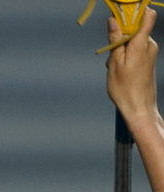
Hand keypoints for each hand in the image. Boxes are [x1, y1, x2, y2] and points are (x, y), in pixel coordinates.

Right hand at [107, 9, 158, 124]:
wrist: (139, 109)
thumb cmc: (125, 90)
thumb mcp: (115, 64)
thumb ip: (115, 40)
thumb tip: (113, 20)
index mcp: (141, 43)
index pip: (147, 15)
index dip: (135, 11)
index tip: (122, 15)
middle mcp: (149, 45)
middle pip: (136, 28)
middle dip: (122, 37)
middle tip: (112, 55)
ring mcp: (151, 52)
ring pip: (134, 41)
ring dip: (122, 50)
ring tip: (115, 69)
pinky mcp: (149, 60)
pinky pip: (137, 50)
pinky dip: (127, 57)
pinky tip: (121, 72)